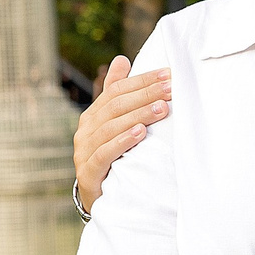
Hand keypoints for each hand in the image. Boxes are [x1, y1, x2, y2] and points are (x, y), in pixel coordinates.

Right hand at [73, 56, 170, 213]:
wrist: (96, 195)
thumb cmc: (110, 154)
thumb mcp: (114, 123)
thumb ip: (116, 92)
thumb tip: (121, 59)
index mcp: (94, 114)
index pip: (117, 90)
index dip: (142, 80)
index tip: (168, 74)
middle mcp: (86, 129)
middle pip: (116, 106)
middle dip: (146, 95)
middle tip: (171, 89)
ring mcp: (83, 150)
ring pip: (112, 127)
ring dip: (138, 116)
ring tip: (162, 109)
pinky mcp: (87, 172)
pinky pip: (104, 153)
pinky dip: (122, 141)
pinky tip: (140, 133)